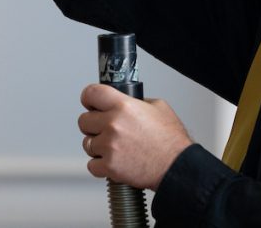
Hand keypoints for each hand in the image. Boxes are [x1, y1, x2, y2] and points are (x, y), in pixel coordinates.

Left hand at [77, 83, 192, 190]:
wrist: (176, 167)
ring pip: (87, 143)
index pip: (92, 93)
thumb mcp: (158, 107)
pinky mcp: (109, 166)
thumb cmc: (171, 141)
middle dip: (92, 125)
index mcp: (124, 106)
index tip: (90, 102)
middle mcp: (113, 124)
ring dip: (97, 146)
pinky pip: (91, 164)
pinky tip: (113, 161)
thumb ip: (137, 101)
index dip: (89, 97)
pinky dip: (100, 165)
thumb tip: (126, 101)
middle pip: (83, 120)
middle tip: (104, 129)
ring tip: (114, 148)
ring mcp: (109, 146)